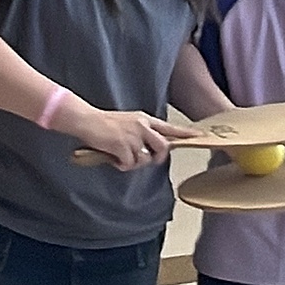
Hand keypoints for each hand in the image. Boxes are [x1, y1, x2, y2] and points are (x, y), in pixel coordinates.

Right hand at [69, 108, 199, 171]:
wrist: (85, 119)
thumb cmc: (103, 124)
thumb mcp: (127, 123)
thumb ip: (141, 133)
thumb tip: (148, 152)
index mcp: (144, 119)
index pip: (170, 127)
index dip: (185, 134)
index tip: (199, 136)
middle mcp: (142, 126)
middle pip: (163, 147)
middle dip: (156, 158)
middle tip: (145, 160)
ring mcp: (133, 136)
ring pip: (144, 159)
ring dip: (132, 162)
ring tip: (119, 155)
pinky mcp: (123, 146)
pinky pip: (129, 165)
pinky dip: (120, 165)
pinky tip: (112, 157)